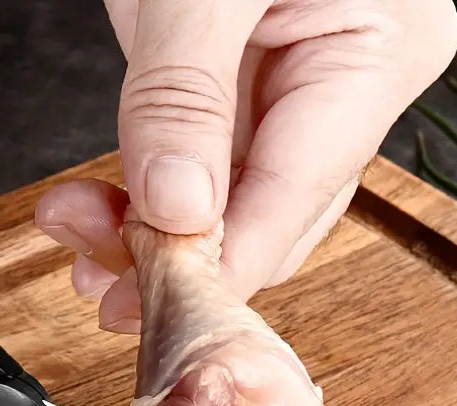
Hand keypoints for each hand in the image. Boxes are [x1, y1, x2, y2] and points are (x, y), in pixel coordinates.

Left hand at [35, 0, 456, 332]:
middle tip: (101, 281)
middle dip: (176, 258)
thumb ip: (185, 93)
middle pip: (263, 219)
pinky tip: (106, 221)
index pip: (290, 201)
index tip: (152, 300)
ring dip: (151, 237)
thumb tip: (178, 204)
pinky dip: (149, 200)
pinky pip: (202, 169)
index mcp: (372, 54)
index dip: (217, 265)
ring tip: (83, 249)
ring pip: (228, 205)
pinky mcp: (239, 85)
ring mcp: (292, 88)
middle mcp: (343, 83)